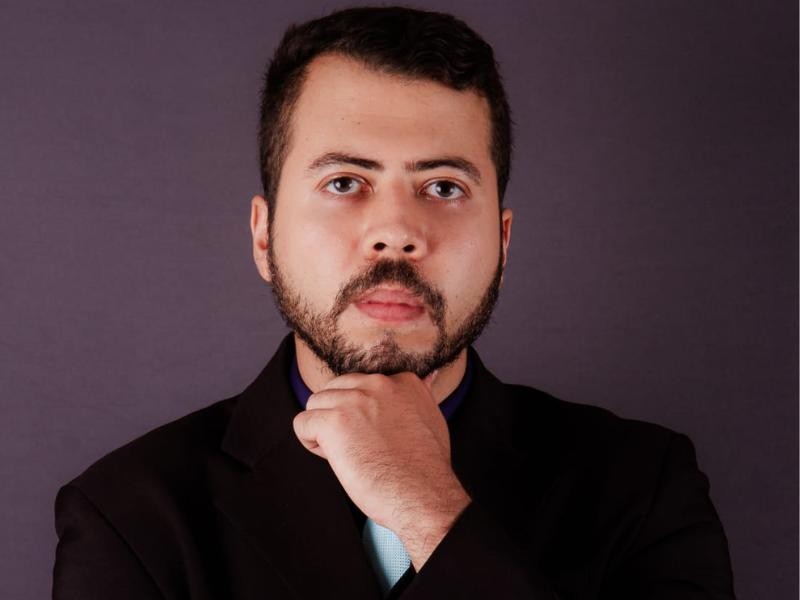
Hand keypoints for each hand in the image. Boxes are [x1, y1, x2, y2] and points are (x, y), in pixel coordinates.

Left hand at [292, 370, 470, 568]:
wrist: (423, 494)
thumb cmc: (426, 468)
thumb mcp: (432, 417)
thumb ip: (418, 397)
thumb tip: (428, 377)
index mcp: (402, 380)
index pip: (361, 385)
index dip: (361, 414)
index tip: (376, 436)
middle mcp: (377, 383)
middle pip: (335, 390)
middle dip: (338, 416)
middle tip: (357, 446)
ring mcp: (354, 400)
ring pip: (316, 404)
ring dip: (323, 429)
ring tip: (345, 454)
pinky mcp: (333, 421)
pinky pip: (302, 423)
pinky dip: (310, 443)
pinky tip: (333, 458)